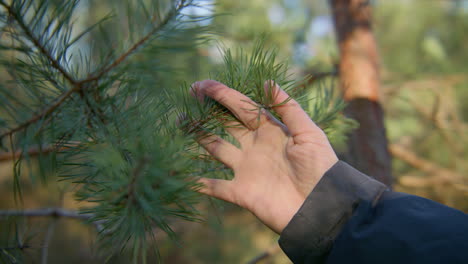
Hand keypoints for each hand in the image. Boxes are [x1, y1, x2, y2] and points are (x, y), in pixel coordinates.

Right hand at [191, 80, 337, 233]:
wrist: (321, 208)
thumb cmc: (320, 168)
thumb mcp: (309, 133)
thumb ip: (288, 108)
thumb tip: (267, 81)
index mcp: (270, 131)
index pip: (242, 107)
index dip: (224, 95)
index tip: (203, 85)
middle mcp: (254, 147)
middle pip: (226, 124)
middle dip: (208, 110)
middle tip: (189, 96)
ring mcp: (246, 169)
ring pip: (216, 149)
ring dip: (199, 136)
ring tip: (181, 122)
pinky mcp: (241, 192)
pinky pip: (215, 187)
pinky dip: (199, 183)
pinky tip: (181, 175)